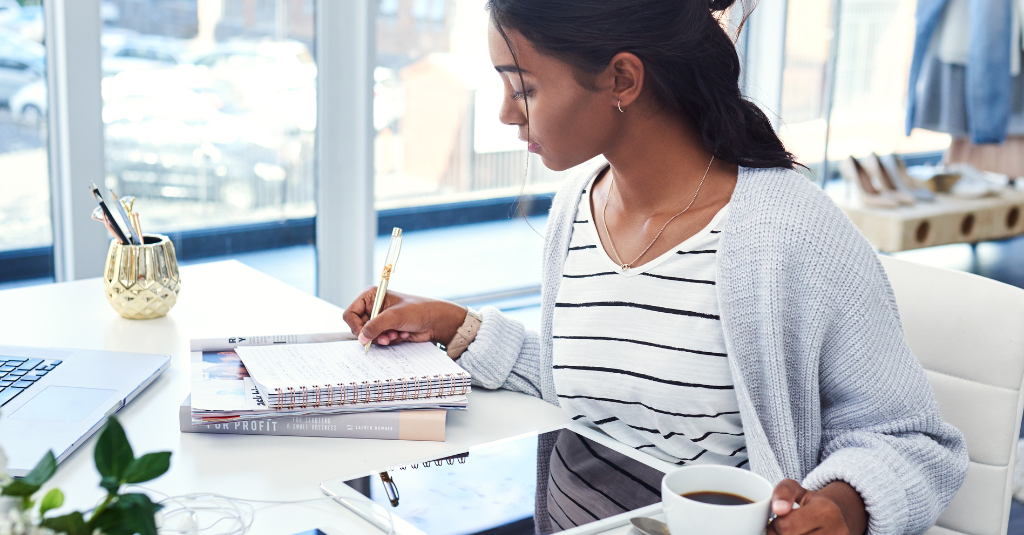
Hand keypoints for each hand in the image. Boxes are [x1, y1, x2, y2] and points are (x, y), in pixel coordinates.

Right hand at [343, 287, 466, 348]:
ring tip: (396, 334)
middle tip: (386, 336)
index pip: (350, 314)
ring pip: (369, 336)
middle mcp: (372, 307)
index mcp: (370, 296)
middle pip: (358, 327)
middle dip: (373, 334)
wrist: (435, 321)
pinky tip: (402, 334)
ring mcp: (379, 319)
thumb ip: (375, 326)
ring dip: (383, 338)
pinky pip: (379, 340)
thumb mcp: (394, 316)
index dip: (355, 326)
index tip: (365, 334)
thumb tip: (361, 338)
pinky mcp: (386, 329)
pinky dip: (389, 339)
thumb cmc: (418, 310)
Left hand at [768, 479, 865, 534]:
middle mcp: (837, 531)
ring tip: (792, 534)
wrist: (835, 519)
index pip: (786, 526)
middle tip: (783, 530)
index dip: (775, 525)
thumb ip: (783, 492)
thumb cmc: (810, 505)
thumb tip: (778, 508)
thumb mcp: (796, 490)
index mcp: (826, 511)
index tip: (779, 521)